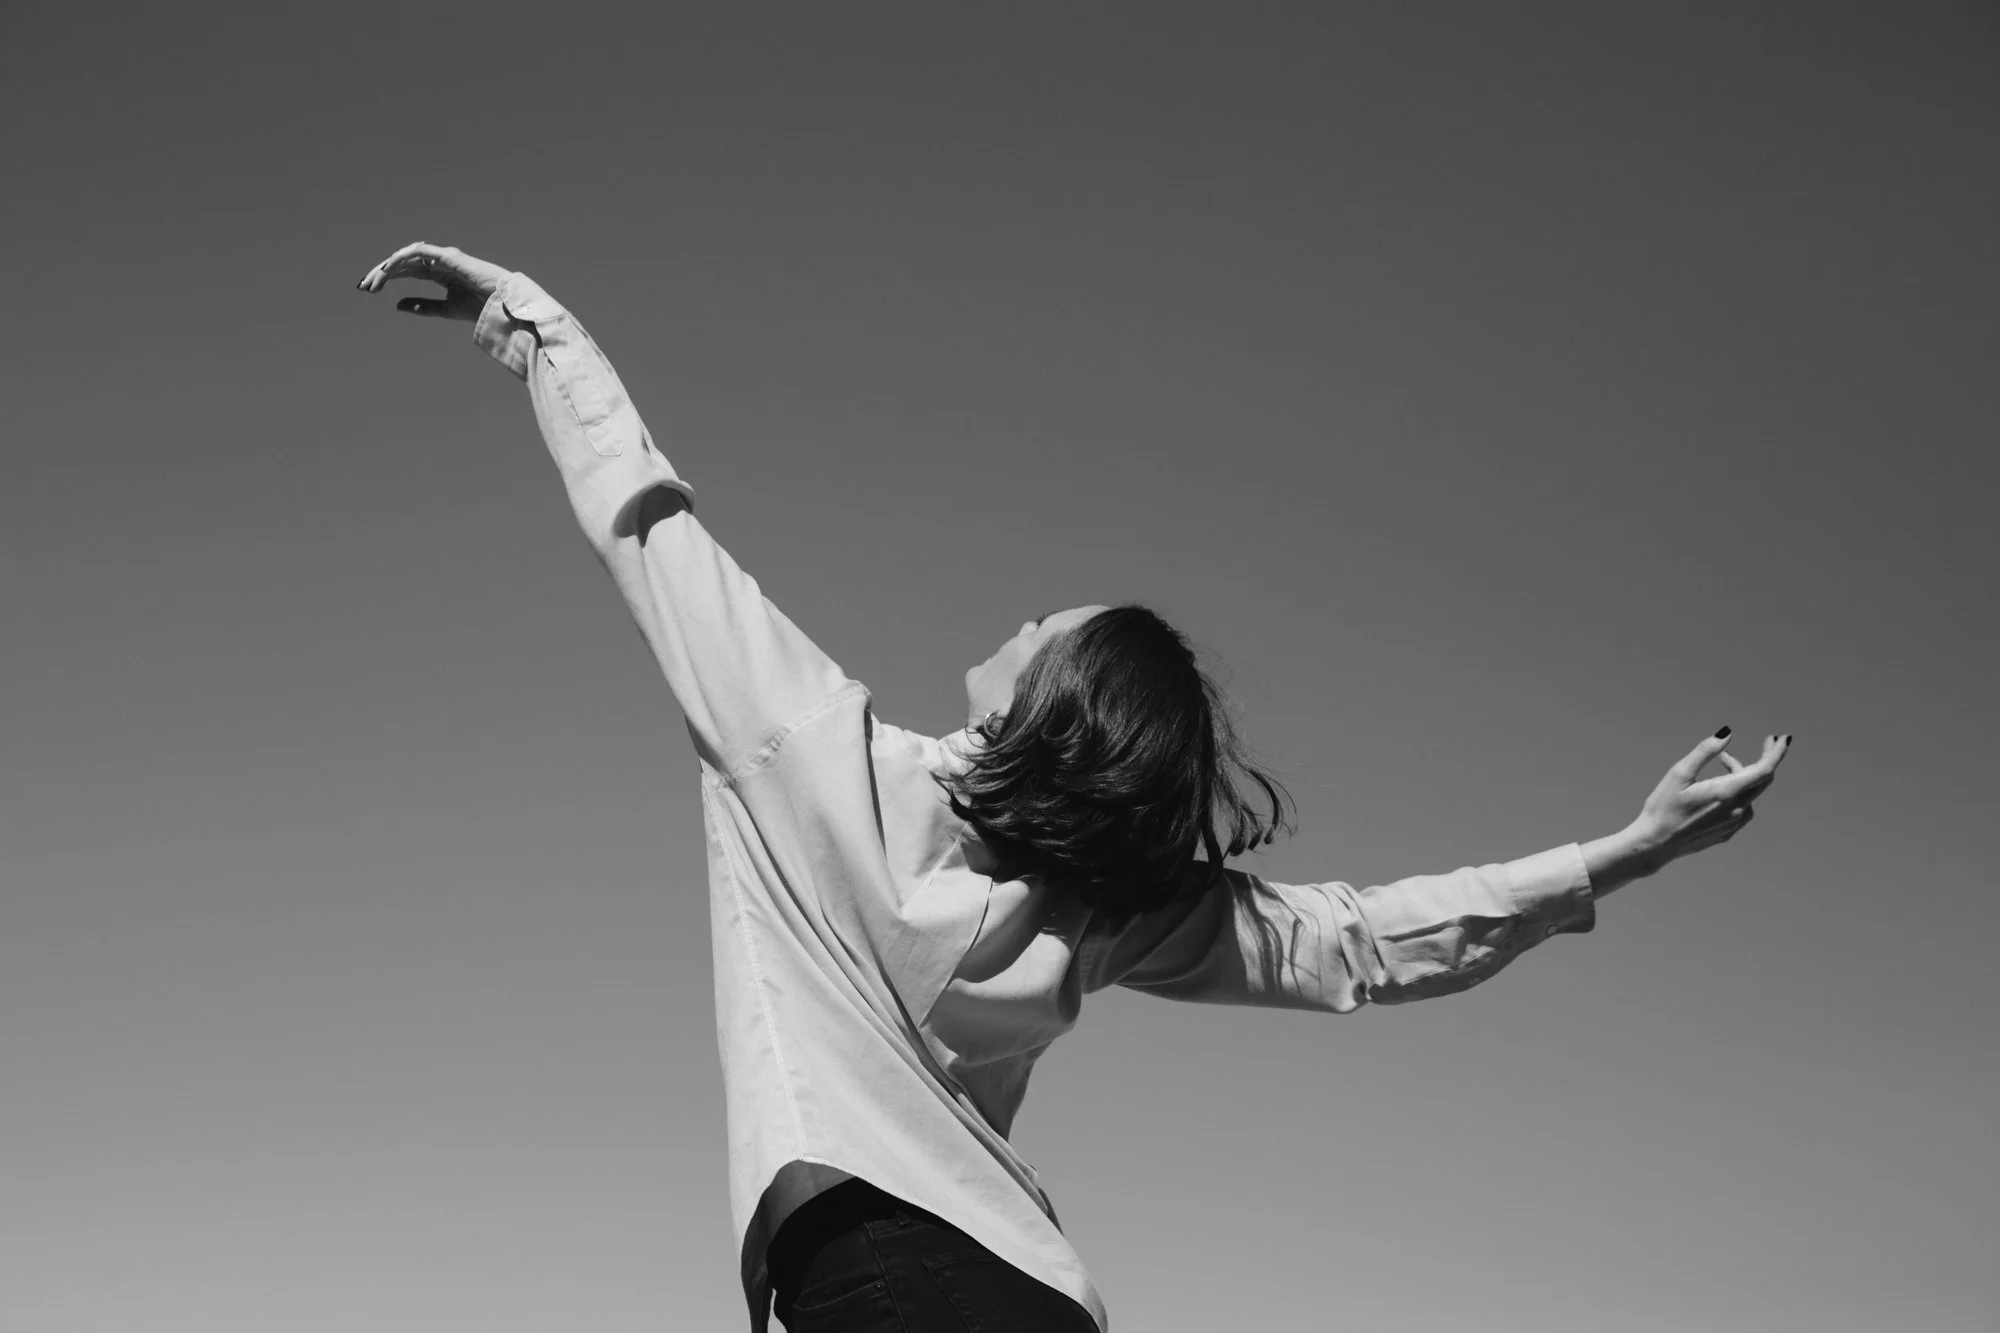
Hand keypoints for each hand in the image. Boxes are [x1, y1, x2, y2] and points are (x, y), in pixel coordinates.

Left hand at [356, 241, 509, 321]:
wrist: (504, 307)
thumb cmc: (482, 307)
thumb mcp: (445, 309)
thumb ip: (422, 306)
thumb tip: (397, 305)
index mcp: (439, 273)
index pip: (407, 270)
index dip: (387, 277)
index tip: (368, 289)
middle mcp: (439, 261)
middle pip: (403, 262)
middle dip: (381, 273)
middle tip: (363, 286)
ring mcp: (444, 257)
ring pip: (407, 256)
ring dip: (388, 268)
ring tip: (373, 282)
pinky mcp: (449, 256)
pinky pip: (419, 252)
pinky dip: (402, 259)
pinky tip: (388, 270)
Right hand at [1583, 728, 1792, 896]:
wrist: (1655, 844)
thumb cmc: (1662, 807)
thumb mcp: (1679, 773)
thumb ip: (1705, 751)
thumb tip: (1727, 733)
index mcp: (1726, 793)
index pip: (1764, 770)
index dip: (1776, 753)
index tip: (1784, 738)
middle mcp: (1736, 810)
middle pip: (1763, 781)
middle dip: (1766, 759)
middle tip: (1766, 742)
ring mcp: (1734, 824)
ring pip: (1752, 794)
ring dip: (1744, 775)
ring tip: (1723, 764)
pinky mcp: (1728, 833)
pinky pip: (1744, 808)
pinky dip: (1740, 793)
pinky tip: (1722, 790)